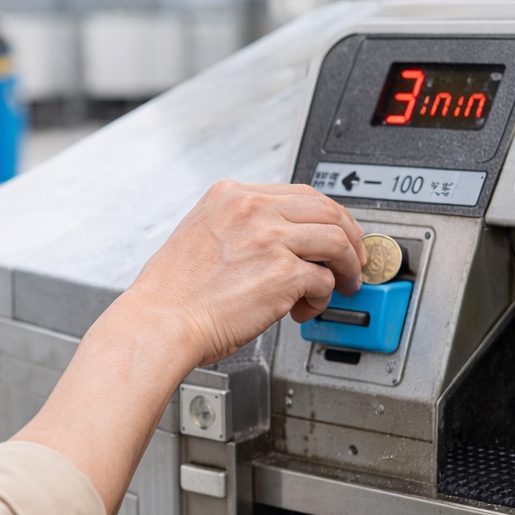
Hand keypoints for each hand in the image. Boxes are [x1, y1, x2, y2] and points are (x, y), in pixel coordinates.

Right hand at [120, 180, 365, 366]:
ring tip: (343, 284)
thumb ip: (240, 226)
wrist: (160, 321)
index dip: (326, 215)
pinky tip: (305, 308)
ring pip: (337, 240)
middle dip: (350, 236)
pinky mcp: (283, 273)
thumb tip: (281, 240)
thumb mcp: (201, 232)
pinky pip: (324, 280)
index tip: (335, 232)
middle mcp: (253, 209)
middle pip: (327, 209)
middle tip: (353, 258)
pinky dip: (323, 297)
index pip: (299, 193)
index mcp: (231, 195)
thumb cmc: (173, 291)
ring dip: (347, 266)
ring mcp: (270, 239)